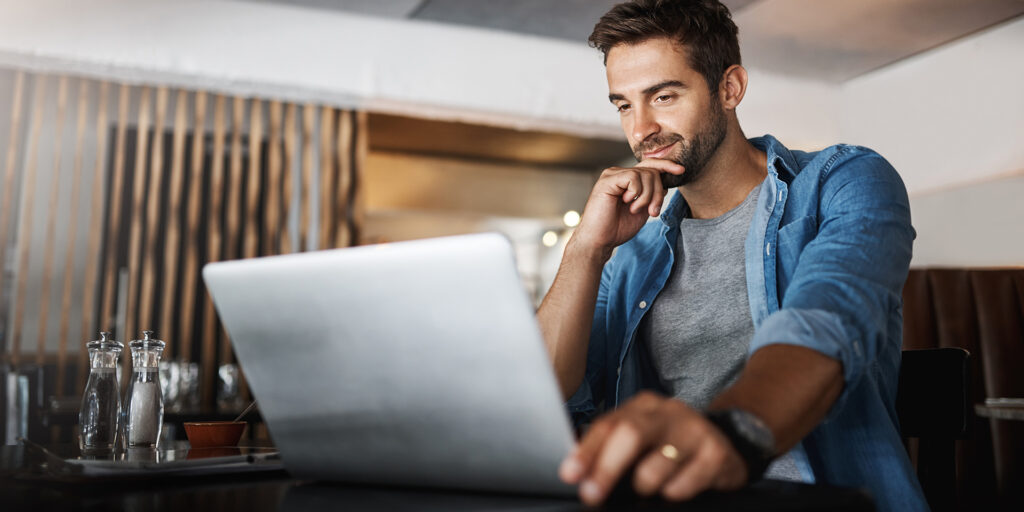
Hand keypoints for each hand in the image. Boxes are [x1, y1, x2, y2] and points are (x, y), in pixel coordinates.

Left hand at [558, 391, 747, 504]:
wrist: (724, 446)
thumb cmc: (671, 446)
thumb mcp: (641, 440)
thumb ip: (611, 449)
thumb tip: (578, 473)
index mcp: (642, 407)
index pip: (608, 425)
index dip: (586, 451)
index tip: (570, 474)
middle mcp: (668, 412)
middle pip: (631, 434)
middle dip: (607, 468)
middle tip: (592, 494)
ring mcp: (694, 429)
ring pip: (657, 464)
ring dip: (644, 485)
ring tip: (647, 489)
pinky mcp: (717, 452)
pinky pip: (685, 482)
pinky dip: (674, 493)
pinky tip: (676, 488)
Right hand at [571, 159, 684, 257]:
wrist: (600, 241)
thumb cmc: (617, 228)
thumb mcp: (642, 210)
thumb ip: (652, 195)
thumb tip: (665, 182)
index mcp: (626, 180)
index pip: (649, 166)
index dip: (666, 165)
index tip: (681, 171)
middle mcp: (619, 174)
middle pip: (651, 170)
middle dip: (658, 192)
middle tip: (653, 211)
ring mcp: (612, 175)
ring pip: (645, 174)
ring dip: (648, 196)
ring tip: (636, 210)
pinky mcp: (608, 179)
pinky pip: (633, 177)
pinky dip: (636, 193)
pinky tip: (627, 203)